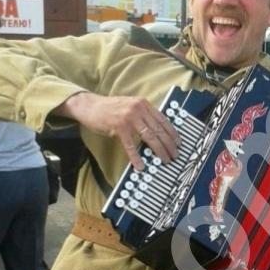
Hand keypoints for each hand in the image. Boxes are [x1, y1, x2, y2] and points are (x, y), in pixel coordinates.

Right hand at [55, 91, 178, 170]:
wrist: (90, 106)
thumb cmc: (110, 109)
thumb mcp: (131, 107)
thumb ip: (143, 116)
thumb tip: (157, 132)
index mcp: (144, 104)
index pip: (163, 120)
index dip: (172, 133)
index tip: (178, 143)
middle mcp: (139, 109)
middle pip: (159, 130)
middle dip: (169, 144)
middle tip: (174, 155)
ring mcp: (129, 117)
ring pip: (149, 137)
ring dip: (158, 150)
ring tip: (164, 160)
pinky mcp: (119, 127)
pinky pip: (130, 145)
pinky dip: (136, 157)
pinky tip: (140, 165)